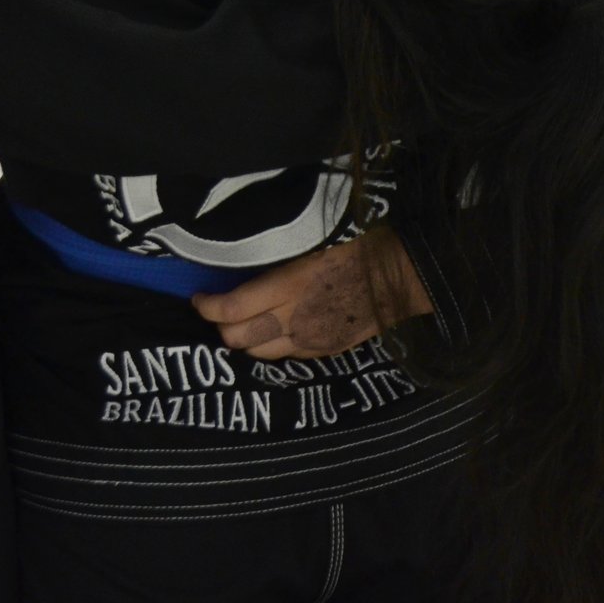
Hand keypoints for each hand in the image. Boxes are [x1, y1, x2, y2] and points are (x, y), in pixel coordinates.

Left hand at [192, 231, 433, 359]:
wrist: (405, 274)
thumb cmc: (360, 245)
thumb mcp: (312, 245)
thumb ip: (278, 266)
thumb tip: (244, 274)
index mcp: (290, 285)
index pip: (231, 309)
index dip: (207, 307)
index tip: (198, 298)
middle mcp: (296, 319)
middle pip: (238, 338)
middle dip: (219, 327)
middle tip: (216, 311)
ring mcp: (313, 340)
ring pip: (259, 353)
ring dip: (243, 340)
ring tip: (241, 323)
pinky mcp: (327, 350)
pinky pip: (286, 356)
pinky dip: (270, 346)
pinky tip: (273, 330)